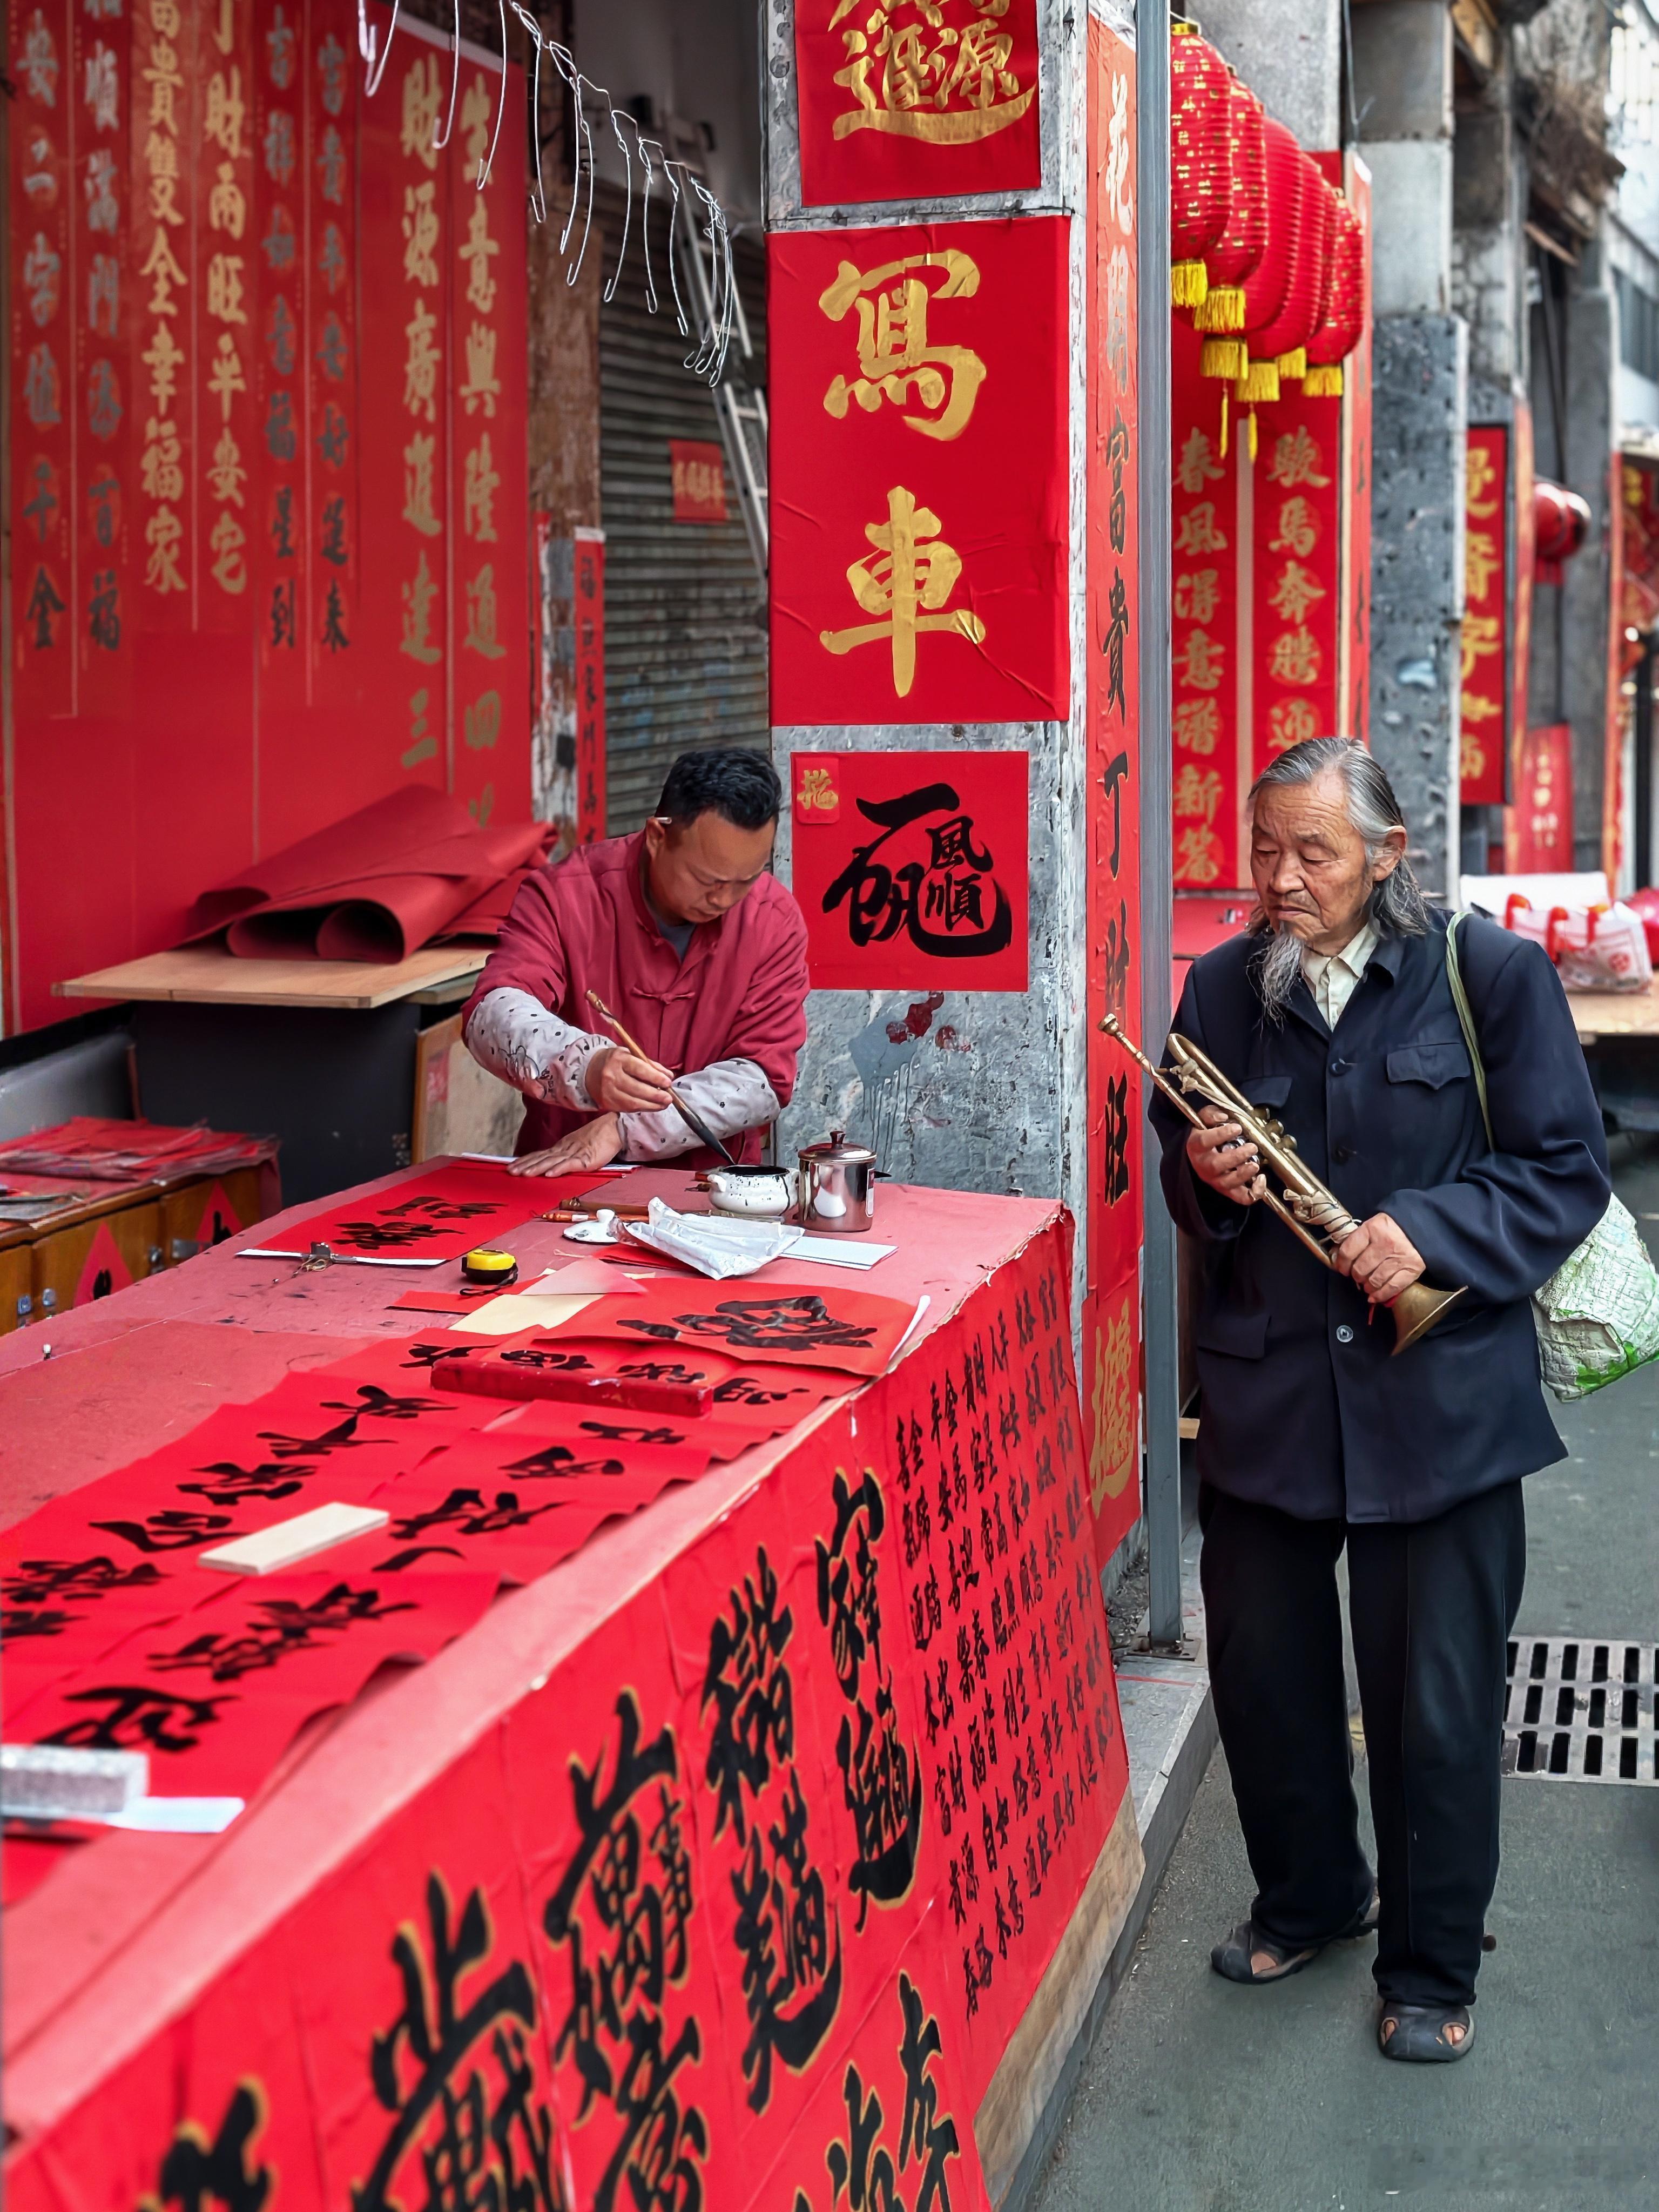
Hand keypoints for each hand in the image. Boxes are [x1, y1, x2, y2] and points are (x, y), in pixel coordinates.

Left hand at [508, 1113, 625, 1175]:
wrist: (613, 1128)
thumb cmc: (597, 1138)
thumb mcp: (576, 1146)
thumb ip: (564, 1155)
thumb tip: (551, 1164)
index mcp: (561, 1147)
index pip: (539, 1154)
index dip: (524, 1160)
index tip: (511, 1166)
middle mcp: (564, 1149)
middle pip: (541, 1158)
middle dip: (524, 1165)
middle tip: (510, 1171)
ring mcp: (573, 1153)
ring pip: (551, 1162)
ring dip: (537, 1168)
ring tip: (524, 1174)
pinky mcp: (585, 1159)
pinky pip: (570, 1165)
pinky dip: (558, 1169)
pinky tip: (549, 1174)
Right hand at [585, 1045, 675, 1114]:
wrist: (589, 1070)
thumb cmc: (616, 1061)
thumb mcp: (631, 1055)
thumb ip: (650, 1065)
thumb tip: (668, 1076)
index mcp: (618, 1059)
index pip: (639, 1069)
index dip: (655, 1077)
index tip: (668, 1082)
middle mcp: (611, 1075)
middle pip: (637, 1089)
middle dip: (656, 1095)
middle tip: (669, 1098)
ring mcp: (608, 1091)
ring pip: (633, 1102)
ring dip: (652, 1105)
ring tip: (664, 1104)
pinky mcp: (607, 1103)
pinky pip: (628, 1108)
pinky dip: (643, 1108)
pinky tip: (652, 1106)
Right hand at [1186, 1104, 1266, 1205]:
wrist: (1201, 1155)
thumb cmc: (1205, 1135)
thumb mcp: (1204, 1120)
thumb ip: (1211, 1114)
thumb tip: (1223, 1116)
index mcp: (1196, 1147)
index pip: (1204, 1142)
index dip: (1220, 1135)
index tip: (1237, 1127)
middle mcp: (1204, 1166)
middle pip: (1216, 1165)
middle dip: (1237, 1156)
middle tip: (1252, 1147)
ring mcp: (1215, 1180)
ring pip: (1228, 1183)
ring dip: (1244, 1174)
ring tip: (1255, 1164)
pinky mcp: (1227, 1190)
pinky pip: (1241, 1198)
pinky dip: (1254, 1192)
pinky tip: (1261, 1179)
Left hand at [1333, 1212, 1424, 1304]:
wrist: (1422, 1228)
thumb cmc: (1393, 1228)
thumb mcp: (1373, 1225)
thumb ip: (1358, 1240)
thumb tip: (1341, 1259)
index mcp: (1373, 1229)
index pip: (1348, 1251)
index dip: (1342, 1263)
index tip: (1342, 1268)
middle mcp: (1386, 1243)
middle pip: (1360, 1268)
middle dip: (1356, 1275)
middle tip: (1357, 1275)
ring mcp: (1399, 1258)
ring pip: (1374, 1280)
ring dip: (1367, 1286)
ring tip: (1366, 1285)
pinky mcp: (1412, 1269)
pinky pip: (1392, 1288)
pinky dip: (1380, 1295)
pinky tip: (1374, 1296)